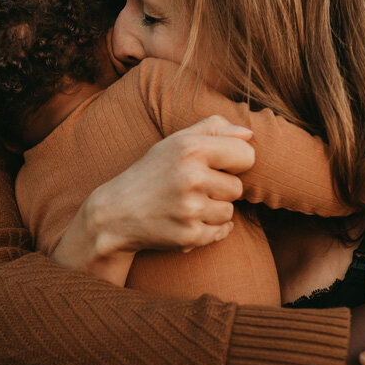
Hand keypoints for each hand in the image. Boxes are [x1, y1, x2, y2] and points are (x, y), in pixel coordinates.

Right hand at [53, 116, 255, 281]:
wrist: (115, 214)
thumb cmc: (150, 173)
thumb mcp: (174, 143)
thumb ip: (212, 129)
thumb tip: (250, 134)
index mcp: (191, 149)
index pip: (246, 155)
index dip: (235, 162)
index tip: (218, 165)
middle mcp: (191, 177)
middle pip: (238, 188)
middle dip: (220, 189)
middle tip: (192, 188)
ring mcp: (190, 209)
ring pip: (229, 211)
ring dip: (213, 210)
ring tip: (186, 205)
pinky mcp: (189, 235)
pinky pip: (221, 231)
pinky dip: (209, 229)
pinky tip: (186, 220)